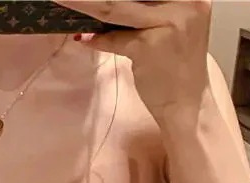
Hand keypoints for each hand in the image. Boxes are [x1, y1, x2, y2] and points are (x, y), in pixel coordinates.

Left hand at [58, 1, 211, 122]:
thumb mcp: (170, 26)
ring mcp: (168, 22)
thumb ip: (147, 8)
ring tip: (62, 0)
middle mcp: (184, 1)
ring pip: (114, 7)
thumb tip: (105, 2)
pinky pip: (114, 38)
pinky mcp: (149, 46)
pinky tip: (84, 39)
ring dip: (85, 4)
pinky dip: (98, 40)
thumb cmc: (176, 66)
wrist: (188, 105)